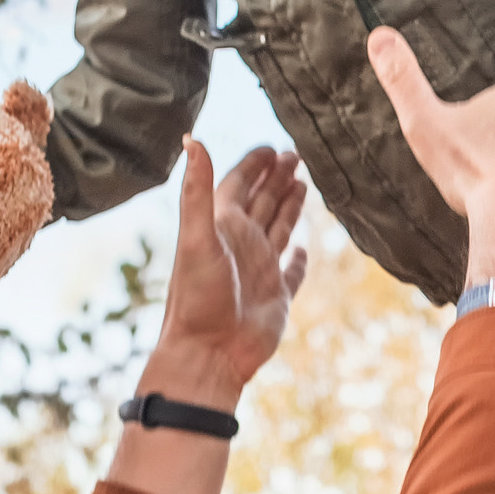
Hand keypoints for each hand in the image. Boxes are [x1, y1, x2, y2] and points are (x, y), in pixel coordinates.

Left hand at [146, 141, 308, 410]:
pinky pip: (292, 273)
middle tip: (296, 154)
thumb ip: (196, 190)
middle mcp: (241, 245)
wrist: (207, 355)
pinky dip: (299, 259)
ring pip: (277, 228)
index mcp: (223, 227)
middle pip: (262, 201)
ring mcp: (260, 270)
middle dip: (277, 177)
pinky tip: (302, 249)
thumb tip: (191, 138)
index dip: (255, 164)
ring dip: (289, 206)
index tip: (272, 146)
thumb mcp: (196, 238)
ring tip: (303, 183)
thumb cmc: (197, 299)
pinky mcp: (277, 297)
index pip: (239, 184)